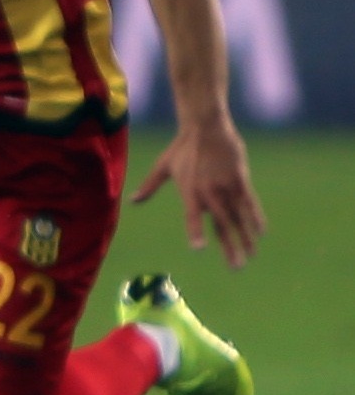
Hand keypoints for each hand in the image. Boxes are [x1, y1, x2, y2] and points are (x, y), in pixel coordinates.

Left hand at [131, 118, 266, 269]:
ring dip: (245, 237)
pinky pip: (249, 202)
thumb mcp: (163, 167)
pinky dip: (255, 217)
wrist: (205, 126)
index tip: (199, 249)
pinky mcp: (240, 179)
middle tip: (236, 268)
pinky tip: (260, 231)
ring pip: (238, 217)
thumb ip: (150, 186)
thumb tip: (133, 201)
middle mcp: (208, 191)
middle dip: (229, 247)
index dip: (195, 232)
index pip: (191, 216)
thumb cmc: (181, 148)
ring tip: (250, 255)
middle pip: (220, 224)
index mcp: (189, 190)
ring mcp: (226, 186)